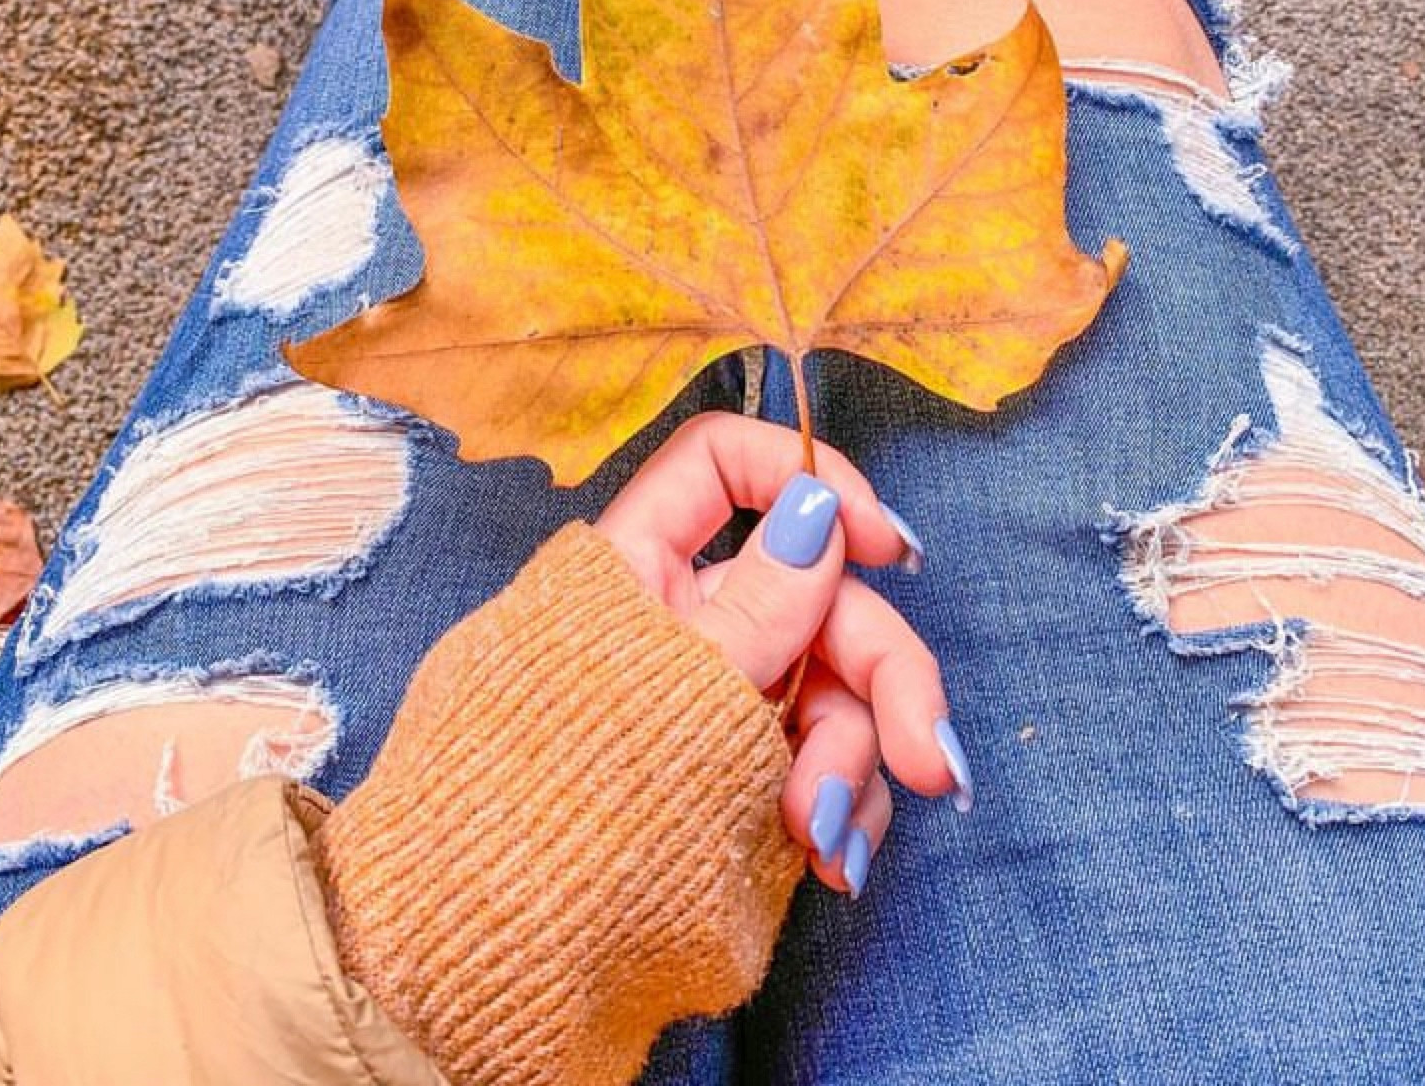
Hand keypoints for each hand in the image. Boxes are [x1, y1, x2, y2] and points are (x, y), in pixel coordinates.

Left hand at [594, 414, 968, 897]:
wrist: (497, 959)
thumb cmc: (549, 810)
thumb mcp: (666, 698)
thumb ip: (757, 606)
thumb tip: (819, 507)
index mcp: (637, 569)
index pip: (723, 466)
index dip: (812, 480)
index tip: (883, 545)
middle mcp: (686, 625)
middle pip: (816, 598)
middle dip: (886, 674)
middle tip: (927, 759)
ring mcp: (717, 710)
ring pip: (833, 695)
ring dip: (854, 766)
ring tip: (825, 840)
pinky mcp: (740, 788)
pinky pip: (820, 773)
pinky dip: (841, 815)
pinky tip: (835, 867)